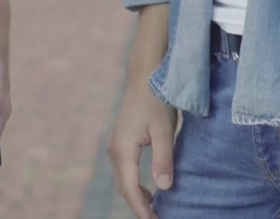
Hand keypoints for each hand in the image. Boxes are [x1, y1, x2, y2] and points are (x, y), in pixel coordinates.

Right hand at [107, 75, 177, 218]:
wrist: (145, 74)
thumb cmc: (156, 99)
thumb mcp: (164, 130)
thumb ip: (163, 159)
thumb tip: (164, 188)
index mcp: (123, 150)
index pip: (131, 189)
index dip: (142, 209)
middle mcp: (115, 150)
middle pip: (124, 187)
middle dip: (139, 206)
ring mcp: (116, 145)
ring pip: (124, 179)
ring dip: (137, 196)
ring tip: (156, 209)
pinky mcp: (121, 140)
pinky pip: (125, 170)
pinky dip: (135, 184)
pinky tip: (150, 189)